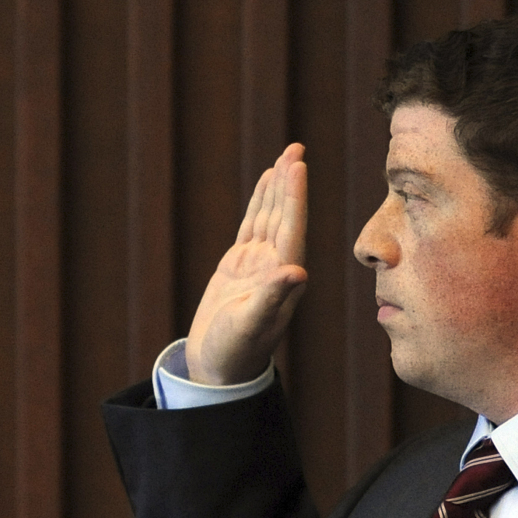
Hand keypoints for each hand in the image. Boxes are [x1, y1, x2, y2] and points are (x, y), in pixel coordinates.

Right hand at [185, 143, 307, 384]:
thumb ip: (273, 296)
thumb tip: (298, 271)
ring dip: (278, 188)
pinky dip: (259, 204)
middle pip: (285, 216)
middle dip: (290, 183)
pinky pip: (252, 226)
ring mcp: (259, 264)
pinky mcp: (240, 266)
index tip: (299, 166)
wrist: (219, 370)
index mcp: (284, 278)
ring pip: (270, 217)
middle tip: (296, 148)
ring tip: (286, 157)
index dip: (295, 197)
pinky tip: (265, 185)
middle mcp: (277, 267)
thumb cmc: (235, 352)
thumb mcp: (251, 324)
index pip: (292, 228)